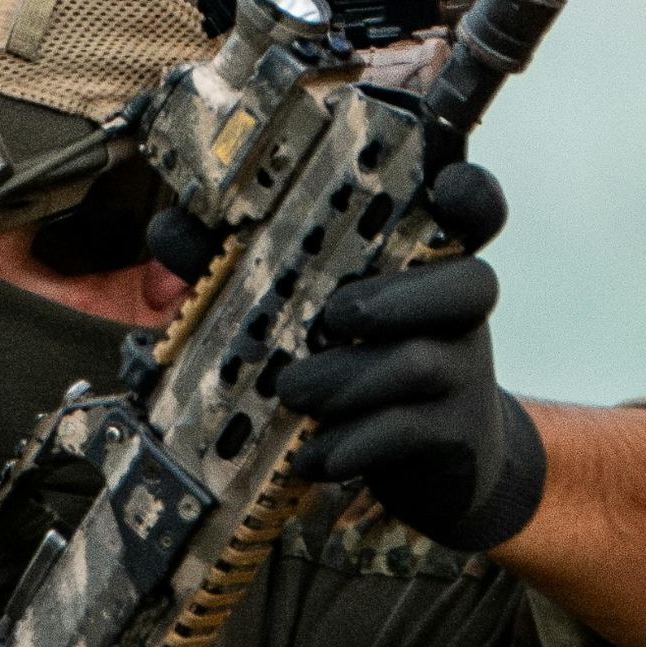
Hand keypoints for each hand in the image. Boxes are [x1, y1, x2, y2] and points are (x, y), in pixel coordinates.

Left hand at [273, 168, 545, 553]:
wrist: (430, 456)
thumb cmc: (355, 349)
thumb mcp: (310, 296)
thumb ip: (242, 255)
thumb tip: (169, 227)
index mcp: (427, 256)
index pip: (476, 207)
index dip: (472, 193)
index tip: (442, 190)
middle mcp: (458, 306)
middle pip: (469, 283)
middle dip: (395, 298)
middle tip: (333, 315)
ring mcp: (466, 371)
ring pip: (424, 363)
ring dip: (350, 376)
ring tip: (292, 390)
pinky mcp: (456, 435)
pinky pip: (413, 432)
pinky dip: (355, 442)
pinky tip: (314, 453)